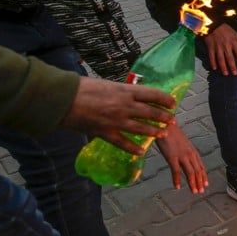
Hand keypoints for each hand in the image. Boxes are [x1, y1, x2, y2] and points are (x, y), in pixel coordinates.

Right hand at [61, 77, 175, 154]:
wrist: (63, 100)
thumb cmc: (81, 88)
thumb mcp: (106, 84)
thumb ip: (120, 91)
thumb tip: (130, 94)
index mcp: (125, 91)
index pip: (153, 95)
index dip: (165, 100)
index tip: (173, 103)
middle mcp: (125, 106)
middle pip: (151, 113)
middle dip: (164, 117)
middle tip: (172, 121)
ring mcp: (116, 121)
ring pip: (142, 129)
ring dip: (155, 132)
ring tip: (163, 134)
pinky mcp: (106, 133)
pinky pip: (124, 143)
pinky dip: (134, 148)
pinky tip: (141, 151)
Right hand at [154, 123, 207, 193]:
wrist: (165, 124)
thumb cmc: (171, 133)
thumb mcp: (182, 143)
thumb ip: (185, 151)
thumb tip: (184, 159)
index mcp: (192, 151)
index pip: (201, 166)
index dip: (204, 176)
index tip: (205, 184)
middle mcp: (190, 154)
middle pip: (197, 171)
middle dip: (200, 182)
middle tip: (200, 191)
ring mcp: (182, 156)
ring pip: (190, 173)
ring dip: (192, 183)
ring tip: (194, 192)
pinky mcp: (172, 157)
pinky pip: (176, 171)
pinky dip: (177, 180)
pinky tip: (177, 187)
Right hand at [204, 23, 236, 75]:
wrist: (212, 24)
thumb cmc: (225, 29)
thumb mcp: (235, 33)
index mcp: (233, 42)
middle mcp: (226, 46)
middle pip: (230, 58)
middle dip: (232, 67)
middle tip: (235, 74)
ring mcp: (218, 47)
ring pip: (221, 59)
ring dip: (223, 67)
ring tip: (226, 73)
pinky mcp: (210, 47)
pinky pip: (211, 56)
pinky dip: (213, 62)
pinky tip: (214, 68)